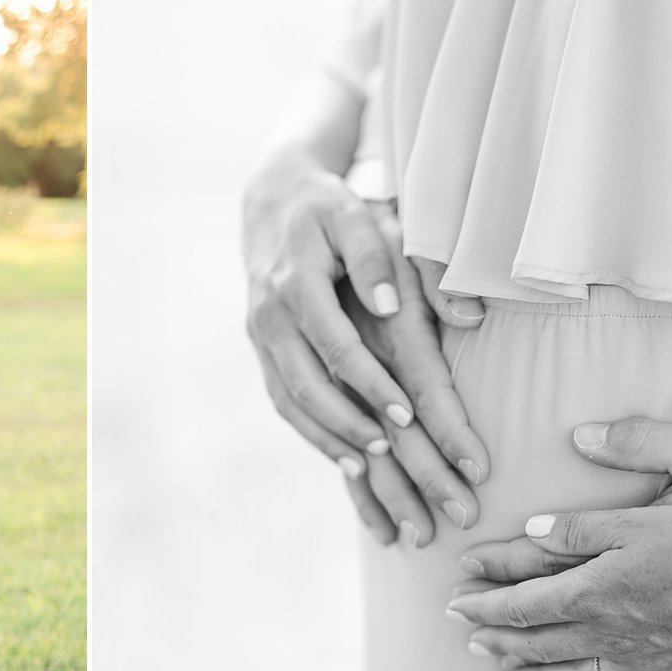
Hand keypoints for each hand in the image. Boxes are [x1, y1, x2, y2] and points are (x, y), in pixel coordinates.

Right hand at [242, 154, 488, 542]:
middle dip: (353, 428)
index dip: (371, 384)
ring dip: (332, 439)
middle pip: (310, 387)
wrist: (271, 199)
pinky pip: (283, 403)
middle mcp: (272, 316)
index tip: (409, 415)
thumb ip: (378, 258)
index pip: (337, 347)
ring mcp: (261, 337)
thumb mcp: (356, 215)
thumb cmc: (329, 208)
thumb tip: (397, 306)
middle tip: (398, 456)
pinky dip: (314, 434)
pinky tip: (347, 460)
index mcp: (297, 283)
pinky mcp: (262, 351)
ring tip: (373, 470)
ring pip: (292, 402)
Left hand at [447, 417, 671, 670]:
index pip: (518, 606)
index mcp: (588, 595)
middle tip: (467, 642)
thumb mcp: (632, 521)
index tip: (455, 605)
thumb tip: (527, 532)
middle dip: (497, 642)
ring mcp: (642, 664)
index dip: (482, 606)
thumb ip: (575, 530)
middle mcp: (607, 637)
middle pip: (538, 645)